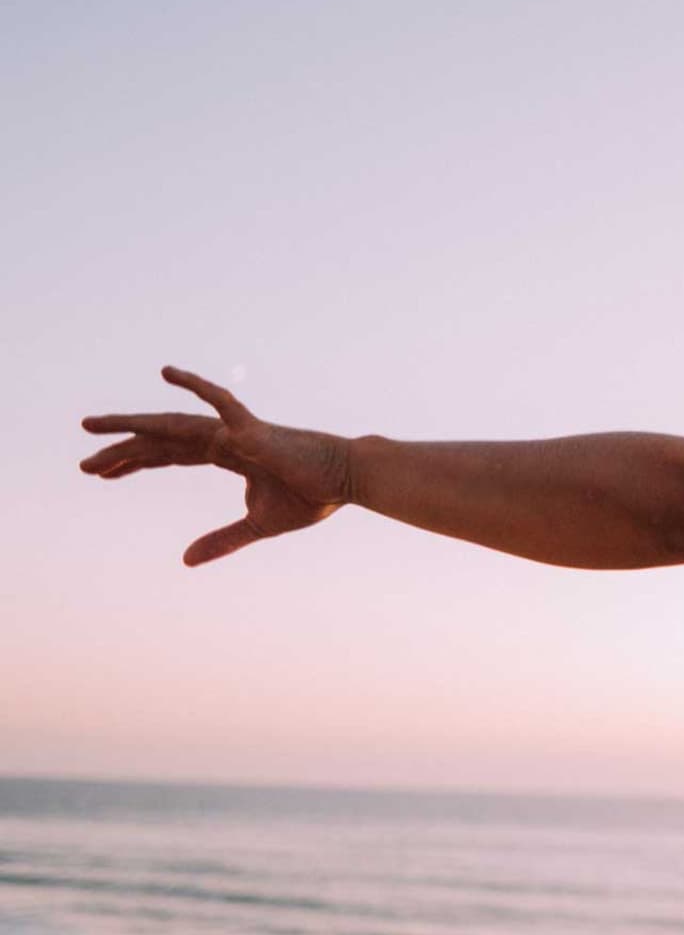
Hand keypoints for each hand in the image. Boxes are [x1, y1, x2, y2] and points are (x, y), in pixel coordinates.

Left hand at [79, 365, 353, 565]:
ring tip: (89, 427)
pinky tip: (166, 372)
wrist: (349, 481)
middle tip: (82, 465)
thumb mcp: (258, 525)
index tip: (101, 473)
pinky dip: (195, 385)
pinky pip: (219, 401)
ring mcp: (235, 430)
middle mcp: (224, 439)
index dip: (134, 464)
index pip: (169, 456)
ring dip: (130, 426)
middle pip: (161, 442)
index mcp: (227, 456)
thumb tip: (184, 561)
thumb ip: (221, 540)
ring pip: (172, 425)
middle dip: (121, 452)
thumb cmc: (313, 497)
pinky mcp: (252, 428)